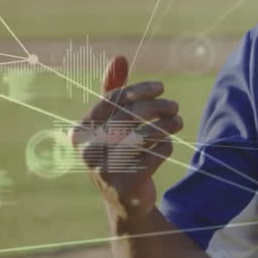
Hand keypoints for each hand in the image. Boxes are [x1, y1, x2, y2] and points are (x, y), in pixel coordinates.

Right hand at [71, 55, 183, 218]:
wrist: (125, 201)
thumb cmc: (118, 151)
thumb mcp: (112, 122)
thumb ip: (114, 89)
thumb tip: (119, 57)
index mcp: (80, 131)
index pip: (115, 99)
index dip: (141, 89)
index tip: (161, 87)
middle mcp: (88, 150)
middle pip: (132, 115)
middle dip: (159, 106)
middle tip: (175, 107)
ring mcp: (105, 169)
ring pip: (147, 133)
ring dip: (168, 125)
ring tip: (177, 122)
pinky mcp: (127, 183)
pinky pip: (156, 153)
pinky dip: (166, 146)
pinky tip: (166, 147)